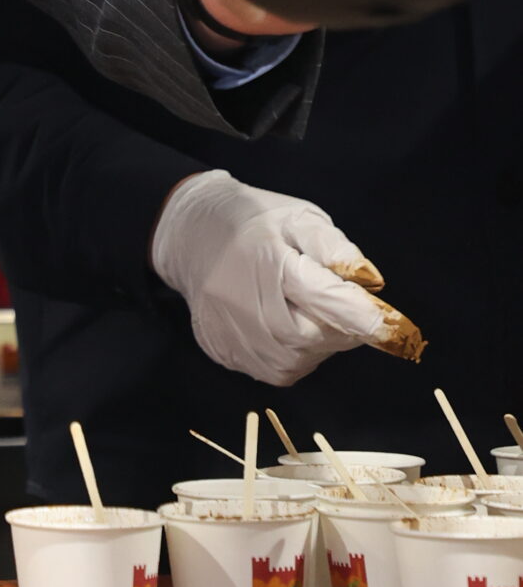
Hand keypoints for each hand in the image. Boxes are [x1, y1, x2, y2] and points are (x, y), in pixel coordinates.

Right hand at [150, 169, 387, 387]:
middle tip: (341, 305)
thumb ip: (334, 248)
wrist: (189, 236)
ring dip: (318, 343)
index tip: (397, 327)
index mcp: (270, 264)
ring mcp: (234, 336)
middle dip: (341, 328)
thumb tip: (371, 281)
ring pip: (299, 361)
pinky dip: (293, 354)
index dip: (367, 317)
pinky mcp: (226, 353)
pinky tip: (284, 324)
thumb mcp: (297, 217)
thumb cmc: (251, 221)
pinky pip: (276, 369)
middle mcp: (249, 307)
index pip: (328, 300)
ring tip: (305, 309)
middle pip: (316, 337)